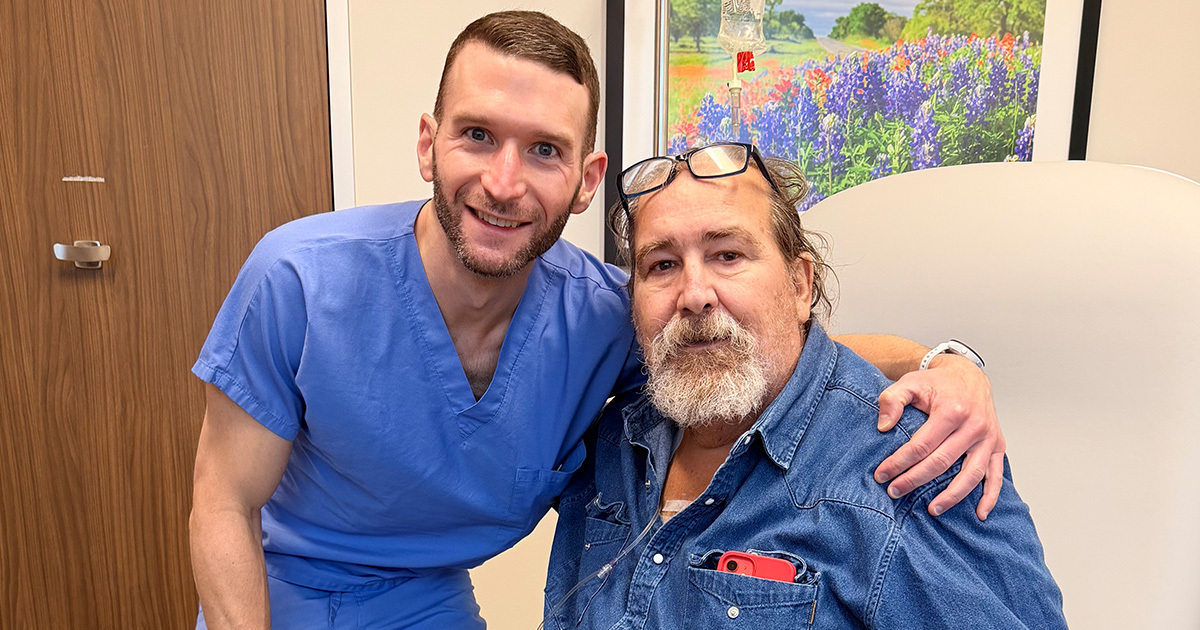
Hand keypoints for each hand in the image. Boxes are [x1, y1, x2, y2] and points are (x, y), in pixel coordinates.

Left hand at [872, 353, 1004, 519]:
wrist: (968, 376)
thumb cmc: (937, 383)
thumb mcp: (910, 382)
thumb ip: (892, 399)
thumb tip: (883, 426)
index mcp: (952, 411)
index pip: (921, 445)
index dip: (899, 462)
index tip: (881, 475)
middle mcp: (974, 426)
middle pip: (942, 462)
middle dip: (915, 480)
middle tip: (894, 492)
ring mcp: (988, 438)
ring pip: (971, 475)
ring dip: (951, 496)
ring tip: (932, 509)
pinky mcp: (998, 445)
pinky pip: (995, 475)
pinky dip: (990, 497)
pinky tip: (979, 514)